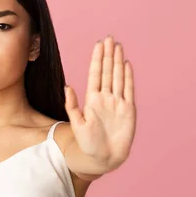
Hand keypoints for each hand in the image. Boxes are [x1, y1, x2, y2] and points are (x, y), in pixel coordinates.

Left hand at [64, 36, 136, 168]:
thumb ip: (72, 106)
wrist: (103, 158)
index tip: (98, 45)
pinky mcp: (128, 110)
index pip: (95, 74)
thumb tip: (67, 87)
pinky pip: (128, 89)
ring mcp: (117, 102)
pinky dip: (128, 77)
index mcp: (92, 99)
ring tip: (118, 46)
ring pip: (118, 77)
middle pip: (107, 71)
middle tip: (109, 38)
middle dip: (108, 55)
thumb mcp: (77, 125)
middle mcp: (105, 98)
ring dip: (118, 61)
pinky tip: (126, 64)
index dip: (97, 59)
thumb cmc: (87, 144)